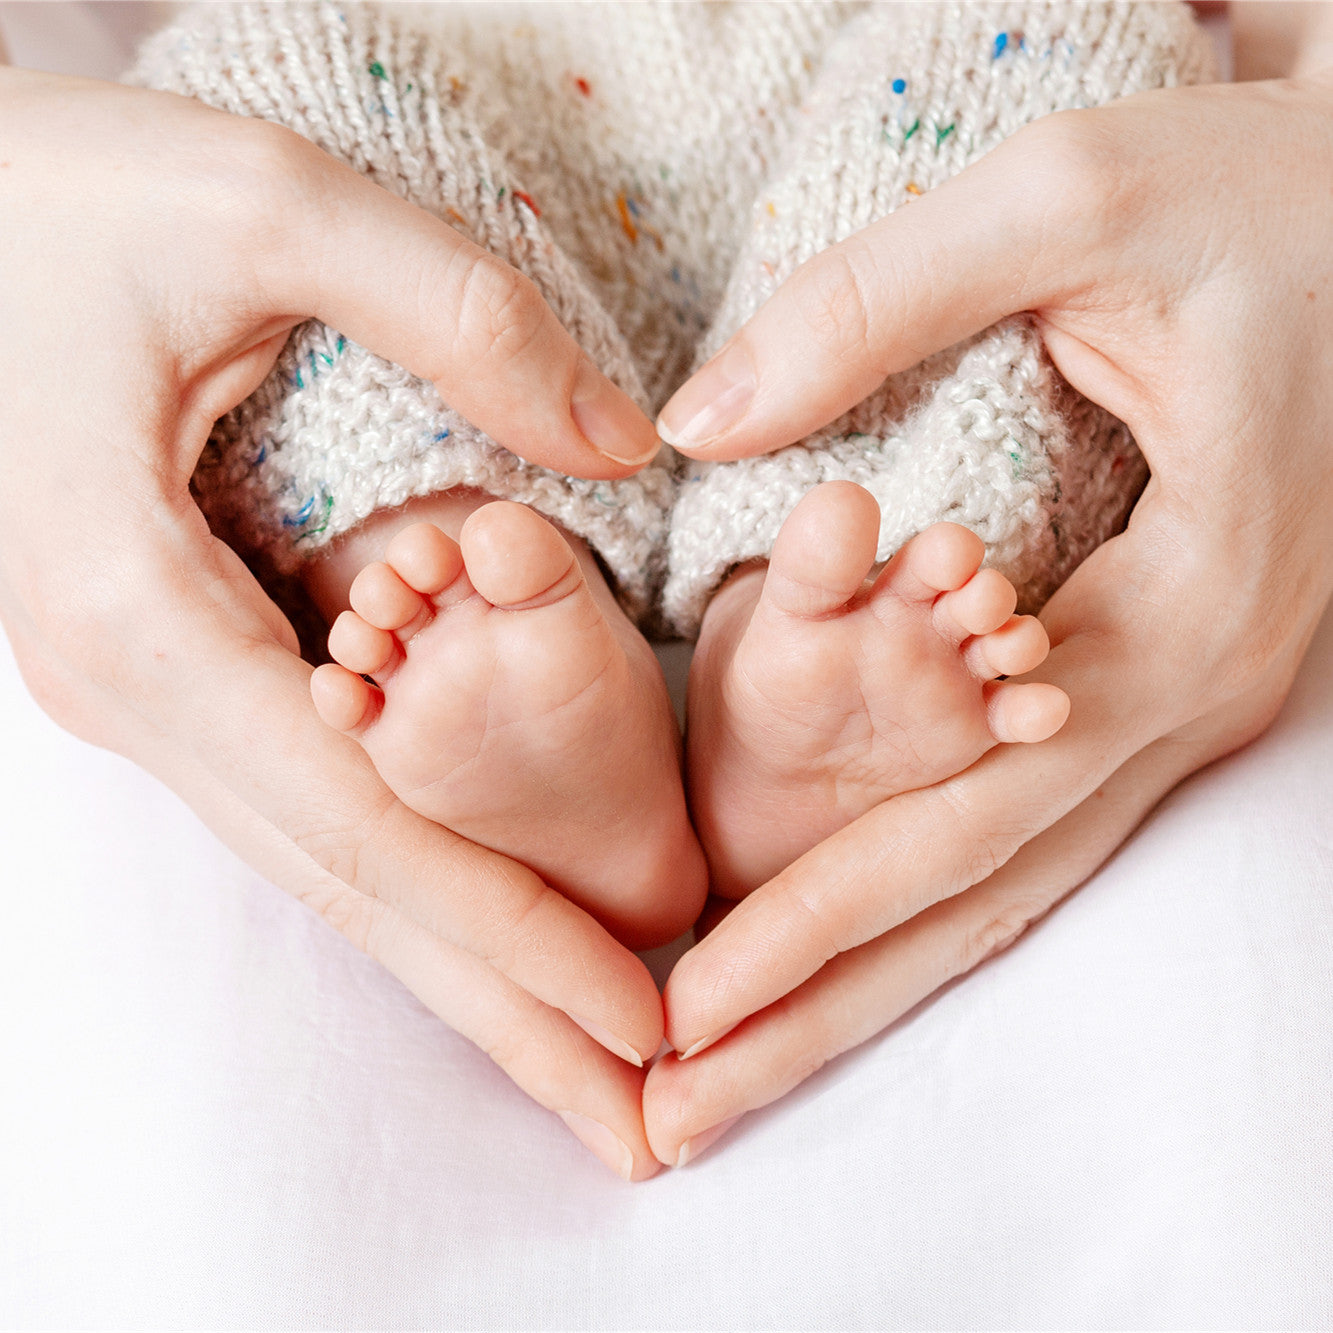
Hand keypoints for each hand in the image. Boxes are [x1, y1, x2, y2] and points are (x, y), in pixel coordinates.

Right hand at [0, 67, 664, 1178]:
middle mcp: (141, 693)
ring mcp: (155, 692)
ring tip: (593, 1065)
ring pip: (337, 865)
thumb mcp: (260, 208)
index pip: (369, 828)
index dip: (513, 937)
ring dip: (469, 969)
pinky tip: (490, 925)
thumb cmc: (65, 201)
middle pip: (356, 892)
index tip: (645, 1026)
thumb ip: (457, 317)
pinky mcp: (184, 665)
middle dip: (505, 1013)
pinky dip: (419, 879)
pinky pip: (317, 802)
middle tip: (643, 1128)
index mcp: (140, 615)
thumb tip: (619, 443)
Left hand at [643, 71, 1332, 1165]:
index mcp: (1179, 616)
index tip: (682, 1006)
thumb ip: (873, 307)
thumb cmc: (1271, 199)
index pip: (963, 816)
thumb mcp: (1072, 200)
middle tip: (675, 1121)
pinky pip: (1030, 822)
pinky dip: (927, 899)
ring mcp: (1182, 703)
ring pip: (1008, 884)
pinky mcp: (1155, 676)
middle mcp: (1187, 697)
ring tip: (731, 1076)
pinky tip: (843, 947)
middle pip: (980, 901)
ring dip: (867, 987)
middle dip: (824, 1015)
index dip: (816, 919)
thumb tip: (697, 422)